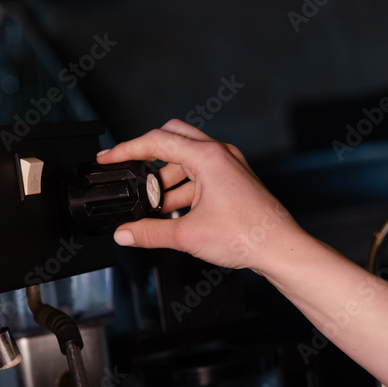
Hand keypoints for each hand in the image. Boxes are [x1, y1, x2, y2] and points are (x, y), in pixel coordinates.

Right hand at [98, 119, 302, 274]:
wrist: (280, 248)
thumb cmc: (247, 235)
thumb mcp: (188, 235)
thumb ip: (150, 232)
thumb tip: (125, 233)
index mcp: (207, 157)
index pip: (156, 141)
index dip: (126, 150)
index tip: (108, 158)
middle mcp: (219, 154)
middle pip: (172, 138)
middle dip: (147, 155)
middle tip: (129, 171)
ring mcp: (229, 165)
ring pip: (186, 158)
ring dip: (166, 178)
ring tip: (152, 205)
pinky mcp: (234, 179)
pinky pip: (200, 173)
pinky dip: (183, 187)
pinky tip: (173, 210)